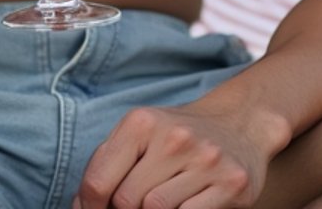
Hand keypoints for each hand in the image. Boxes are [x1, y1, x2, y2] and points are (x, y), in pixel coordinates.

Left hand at [75, 98, 268, 208]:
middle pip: (125, 201)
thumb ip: (108, 163)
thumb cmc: (178, 137)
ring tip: (159, 203)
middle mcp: (174, 137)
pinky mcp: (231, 183)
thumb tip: (81, 205)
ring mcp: (205, 160)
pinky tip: (183, 205)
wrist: (240, 123)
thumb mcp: (140, 134)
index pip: (97, 180)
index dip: (88, 208)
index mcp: (142, 121)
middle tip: (131, 208)